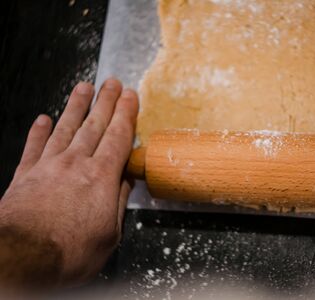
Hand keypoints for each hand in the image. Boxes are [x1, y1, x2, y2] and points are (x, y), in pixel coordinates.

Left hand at [0, 78, 137, 284]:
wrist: (21, 257)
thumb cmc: (68, 252)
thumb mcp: (109, 234)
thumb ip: (118, 202)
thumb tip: (125, 181)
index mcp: (100, 177)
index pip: (118, 137)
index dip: (126, 114)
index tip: (130, 96)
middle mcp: (75, 164)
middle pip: (94, 126)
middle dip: (105, 102)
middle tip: (112, 83)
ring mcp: (48, 167)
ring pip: (66, 128)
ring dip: (76, 106)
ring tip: (84, 88)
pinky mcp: (24, 176)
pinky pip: (34, 146)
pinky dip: (39, 131)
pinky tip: (43, 119)